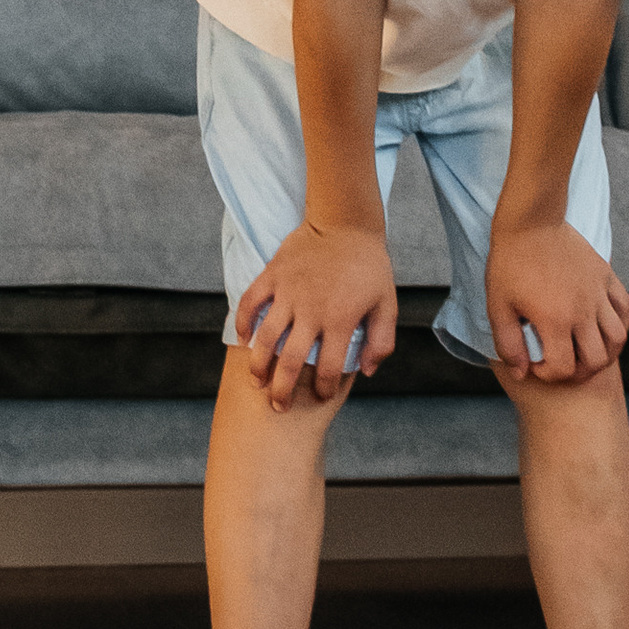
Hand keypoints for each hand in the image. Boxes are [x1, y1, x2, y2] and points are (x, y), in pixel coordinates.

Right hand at [237, 223, 396, 411]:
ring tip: (257, 381)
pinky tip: (244, 340)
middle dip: (282, 391)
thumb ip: (381, 341)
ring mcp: (288, 293)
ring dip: (258, 365)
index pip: (327, 369)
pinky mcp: (273, 275)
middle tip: (278, 407)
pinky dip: (242, 323)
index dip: (322, 389)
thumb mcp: (387, 304)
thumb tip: (367, 371)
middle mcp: (311, 311)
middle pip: (289, 362)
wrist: (346, 222)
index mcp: (339, 321)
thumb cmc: (369, 265)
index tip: (319, 395)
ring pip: (265, 338)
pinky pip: (250, 302)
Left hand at [484, 218, 628, 390]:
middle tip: (563, 362)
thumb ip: (508, 344)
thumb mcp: (498, 306)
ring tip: (585, 349)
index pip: (564, 368)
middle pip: (597, 360)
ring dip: (604, 352)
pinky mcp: (605, 275)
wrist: (530, 221)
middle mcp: (582, 310)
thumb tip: (521, 372)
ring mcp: (597, 292)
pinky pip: (624, 308)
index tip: (537, 364)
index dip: (549, 375)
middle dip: (579, 371)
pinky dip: (618, 323)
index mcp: (554, 320)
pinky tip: (601, 325)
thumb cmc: (509, 263)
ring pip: (618, 338)